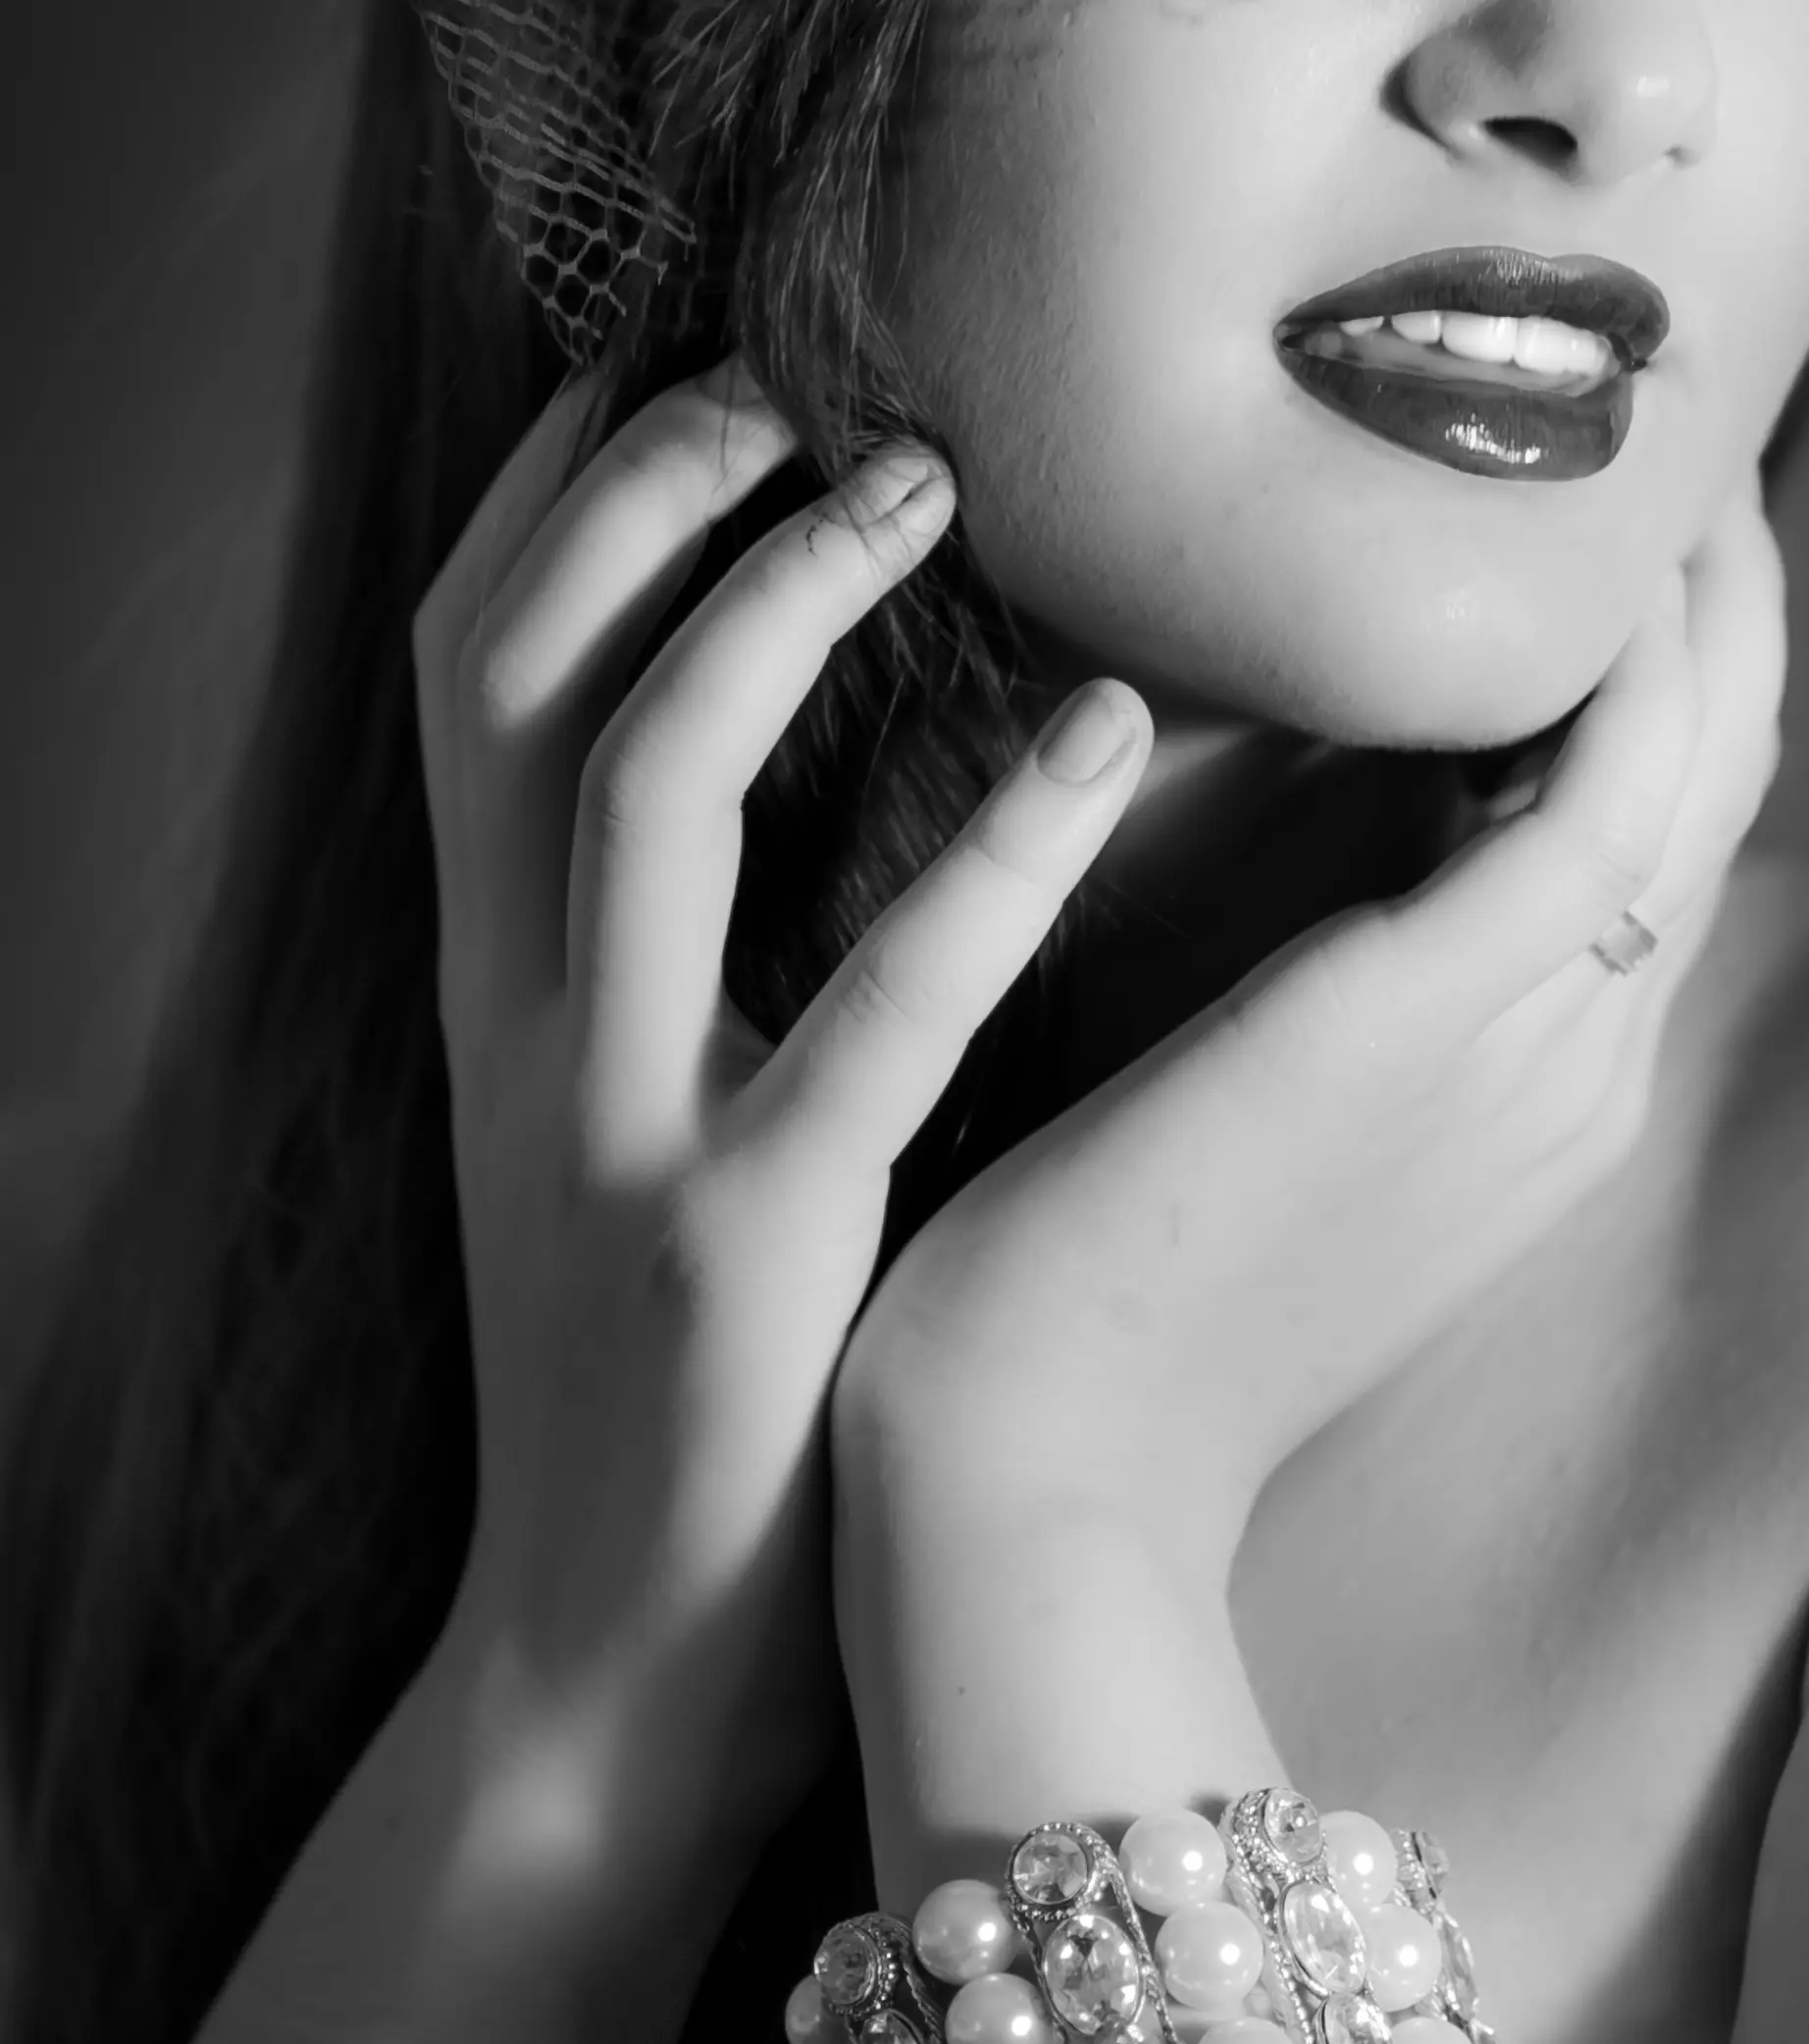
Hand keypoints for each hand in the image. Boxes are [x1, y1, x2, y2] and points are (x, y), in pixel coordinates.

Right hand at [410, 361, 1151, 1844]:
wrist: (599, 1698)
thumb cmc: (686, 1387)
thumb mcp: (642, 1126)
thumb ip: (685, 954)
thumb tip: (805, 749)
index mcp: (512, 993)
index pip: (471, 675)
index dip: (552, 491)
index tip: (674, 344)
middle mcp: (525, 1031)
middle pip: (497, 679)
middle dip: (620, 491)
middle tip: (784, 368)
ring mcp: (616, 1135)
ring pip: (625, 793)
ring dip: (757, 607)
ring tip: (914, 479)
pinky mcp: (740, 1254)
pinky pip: (860, 1016)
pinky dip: (979, 858)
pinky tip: (1102, 736)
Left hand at [835, 475, 1785, 1569]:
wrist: (1026, 1484)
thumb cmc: (1083, 1292)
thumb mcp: (1243, 1114)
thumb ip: (1309, 983)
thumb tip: (1286, 830)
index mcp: (1531, 1086)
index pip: (1658, 836)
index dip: (1682, 672)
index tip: (1634, 526)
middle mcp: (1570, 1060)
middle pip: (1722, 782)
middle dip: (1729, 604)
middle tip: (1688, 435)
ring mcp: (1523, 1042)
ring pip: (1700, 764)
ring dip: (1706, 588)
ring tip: (1669, 434)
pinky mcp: (1427, 1013)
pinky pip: (1603, 791)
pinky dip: (1633, 655)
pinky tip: (1606, 541)